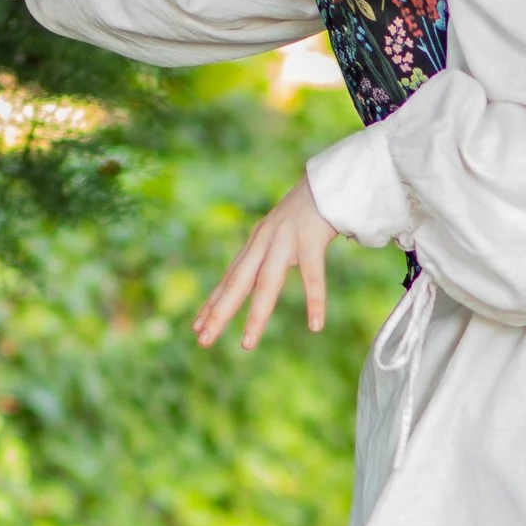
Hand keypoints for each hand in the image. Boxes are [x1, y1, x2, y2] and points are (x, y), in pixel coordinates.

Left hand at [195, 176, 333, 352]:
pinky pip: (313, 275)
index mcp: (256, 243)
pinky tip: (316, 325)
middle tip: (202, 341)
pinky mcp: (311, 239)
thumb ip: (266, 255)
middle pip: (237, 282)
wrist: (328, 181)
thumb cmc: (306, 211)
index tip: (196, 327)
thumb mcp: (279, 233)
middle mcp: (263, 242)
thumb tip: (254, 278)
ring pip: (267, 283)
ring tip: (246, 345)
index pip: (229, 278)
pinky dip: (315, 301)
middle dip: (219, 313)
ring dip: (256, 315)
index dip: (212, 302)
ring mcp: (286, 240)